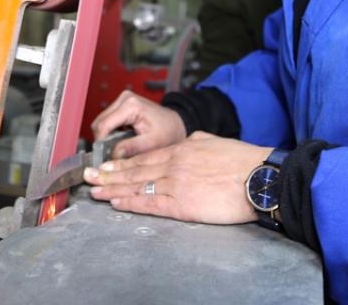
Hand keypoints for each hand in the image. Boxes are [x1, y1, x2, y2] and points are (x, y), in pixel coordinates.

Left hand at [83, 132, 271, 224]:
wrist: (259, 178)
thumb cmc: (242, 161)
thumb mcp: (213, 142)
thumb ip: (195, 143)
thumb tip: (188, 144)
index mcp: (181, 149)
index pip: (144, 157)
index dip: (121, 162)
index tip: (105, 165)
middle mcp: (174, 165)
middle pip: (134, 170)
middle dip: (108, 174)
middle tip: (88, 176)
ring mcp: (176, 184)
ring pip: (137, 186)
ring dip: (113, 189)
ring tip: (95, 190)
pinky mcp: (183, 204)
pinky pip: (151, 204)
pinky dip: (131, 203)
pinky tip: (117, 203)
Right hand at [91, 91, 185, 158]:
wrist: (176, 124)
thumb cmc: (168, 131)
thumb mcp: (151, 143)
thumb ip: (131, 148)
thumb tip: (112, 156)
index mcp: (130, 105)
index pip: (104, 125)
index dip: (101, 143)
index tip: (103, 158)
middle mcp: (124, 99)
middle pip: (99, 123)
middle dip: (103, 141)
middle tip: (111, 156)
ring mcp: (122, 101)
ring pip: (101, 123)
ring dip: (106, 137)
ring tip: (118, 149)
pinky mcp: (121, 106)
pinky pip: (107, 122)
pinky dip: (110, 133)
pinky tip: (121, 141)